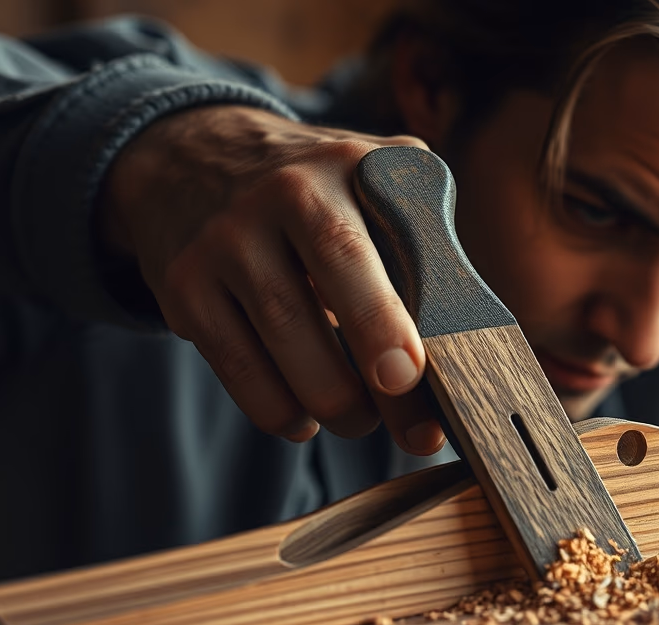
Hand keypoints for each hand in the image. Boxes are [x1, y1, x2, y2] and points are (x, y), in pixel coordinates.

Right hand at [99, 105, 445, 453]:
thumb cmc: (318, 194)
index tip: (414, 372)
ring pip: (283, 336)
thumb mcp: (374, 182)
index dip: (393, 312)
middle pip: (329, 281)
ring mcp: (226, 239)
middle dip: (370, 359)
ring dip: (333, 400)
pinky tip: (305, 418)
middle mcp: (282, 193)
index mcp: (346, 166)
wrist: (192, 160)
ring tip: (362, 422)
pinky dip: (277, 407)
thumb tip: (472, 341)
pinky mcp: (186, 287)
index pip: (380, 243)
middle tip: (413, 429)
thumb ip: (425, 238)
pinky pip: (237, 366)